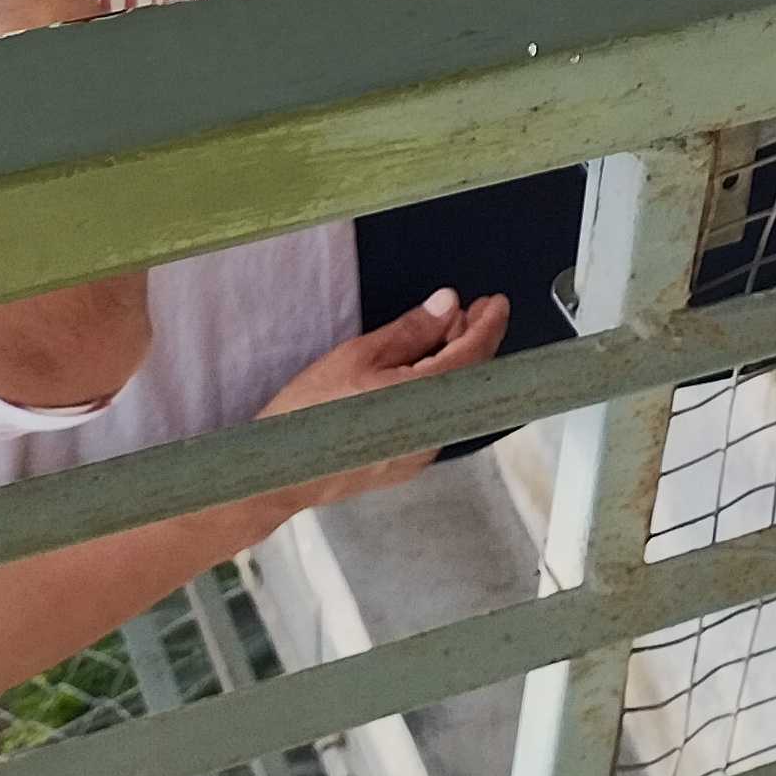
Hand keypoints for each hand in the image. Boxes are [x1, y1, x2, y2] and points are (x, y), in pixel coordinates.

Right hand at [256, 291, 513, 510]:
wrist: (279, 474)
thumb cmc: (310, 412)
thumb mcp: (358, 356)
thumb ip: (410, 331)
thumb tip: (448, 304)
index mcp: (424, 399)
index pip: (473, 356)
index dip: (489, 325)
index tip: (497, 301)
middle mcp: (431, 431)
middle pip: (468, 379)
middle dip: (473, 340)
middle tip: (473, 309)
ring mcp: (421, 453)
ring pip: (453, 400)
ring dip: (455, 364)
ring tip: (446, 332)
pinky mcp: (406, 464)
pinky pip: (436, 419)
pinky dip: (438, 389)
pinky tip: (422, 370)